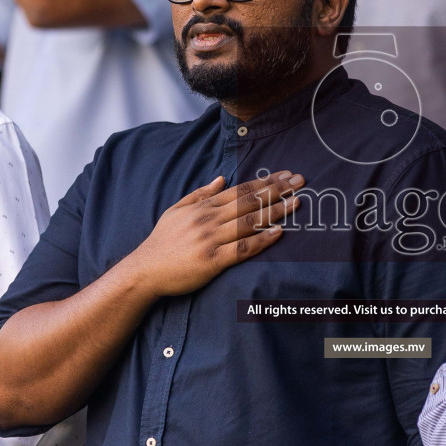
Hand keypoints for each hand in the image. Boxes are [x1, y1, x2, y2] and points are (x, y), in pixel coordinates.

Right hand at [128, 173, 303, 297]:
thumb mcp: (176, 210)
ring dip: (275, 211)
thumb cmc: (162, 242)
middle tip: (301, 181)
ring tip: (297, 202)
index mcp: (203, 206)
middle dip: (277, 190)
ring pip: (249, 222)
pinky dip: (262, 240)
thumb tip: (220, 179)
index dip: (266, 181)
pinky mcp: (212, 261)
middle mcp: (209, 219)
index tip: (286, 175)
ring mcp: (211, 240)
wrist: (145, 270)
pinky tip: (279, 232)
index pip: (241, 190)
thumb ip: (200, 194)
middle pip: (249, 201)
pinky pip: (242, 248)